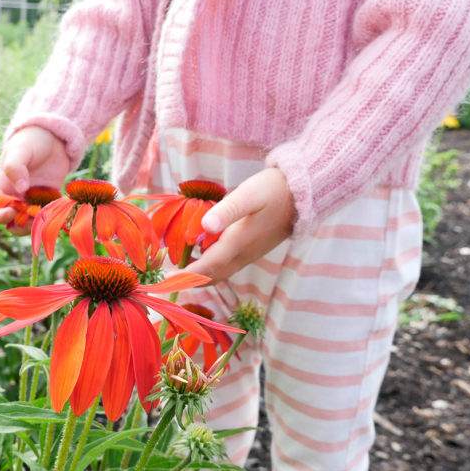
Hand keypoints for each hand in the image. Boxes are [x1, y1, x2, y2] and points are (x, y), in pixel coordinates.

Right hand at [0, 126, 70, 232]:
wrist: (53, 137)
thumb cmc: (30, 141)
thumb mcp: (19, 150)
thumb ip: (15, 167)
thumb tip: (20, 189)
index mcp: (2, 187)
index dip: (0, 215)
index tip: (13, 211)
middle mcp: (15, 198)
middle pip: (12, 222)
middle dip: (21, 225)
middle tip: (34, 217)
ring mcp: (32, 201)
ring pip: (30, 223)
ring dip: (37, 224)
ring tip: (47, 215)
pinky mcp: (48, 201)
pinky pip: (47, 216)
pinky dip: (51, 218)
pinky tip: (58, 211)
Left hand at [178, 167, 295, 284]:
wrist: (303, 194)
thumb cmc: (273, 190)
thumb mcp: (249, 195)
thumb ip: (228, 210)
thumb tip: (205, 226)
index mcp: (239, 243)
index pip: (208, 266)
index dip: (187, 275)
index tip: (167, 281)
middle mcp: (243, 254)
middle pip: (213, 276)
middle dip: (190, 281)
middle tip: (167, 279)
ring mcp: (250, 254)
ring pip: (221, 273)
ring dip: (200, 276)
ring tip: (178, 271)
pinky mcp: (253, 250)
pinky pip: (228, 266)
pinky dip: (211, 267)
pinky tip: (200, 255)